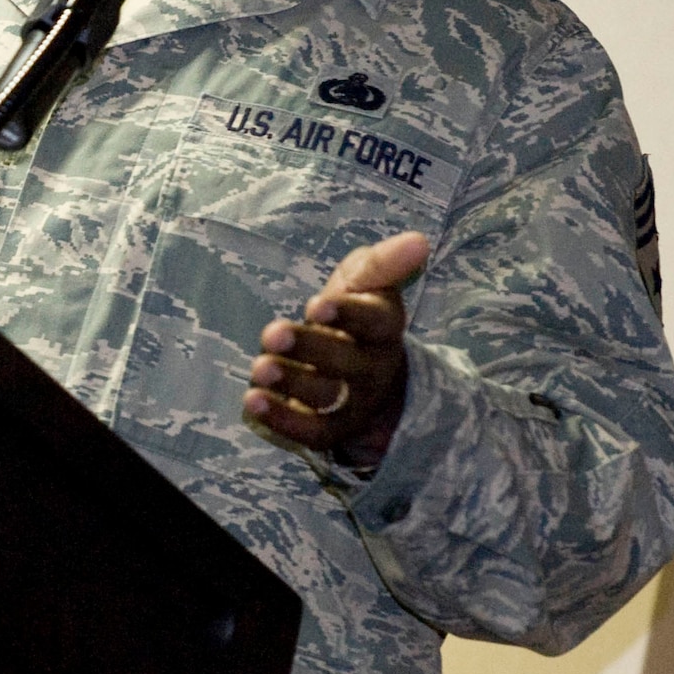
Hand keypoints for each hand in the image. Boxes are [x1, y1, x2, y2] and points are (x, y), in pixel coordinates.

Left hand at [242, 231, 429, 459]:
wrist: (357, 366)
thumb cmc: (353, 313)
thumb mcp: (366, 281)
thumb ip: (384, 262)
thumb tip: (420, 241)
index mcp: (384, 328)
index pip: (376, 322)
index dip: (348, 315)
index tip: (315, 306)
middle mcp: (375, 368)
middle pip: (349, 363)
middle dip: (310, 348)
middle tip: (272, 335)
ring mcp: (355, 402)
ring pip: (328, 398)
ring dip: (292, 383)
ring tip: (260, 368)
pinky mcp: (333, 429)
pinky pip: (313, 432)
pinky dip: (282, 420)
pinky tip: (253, 400)